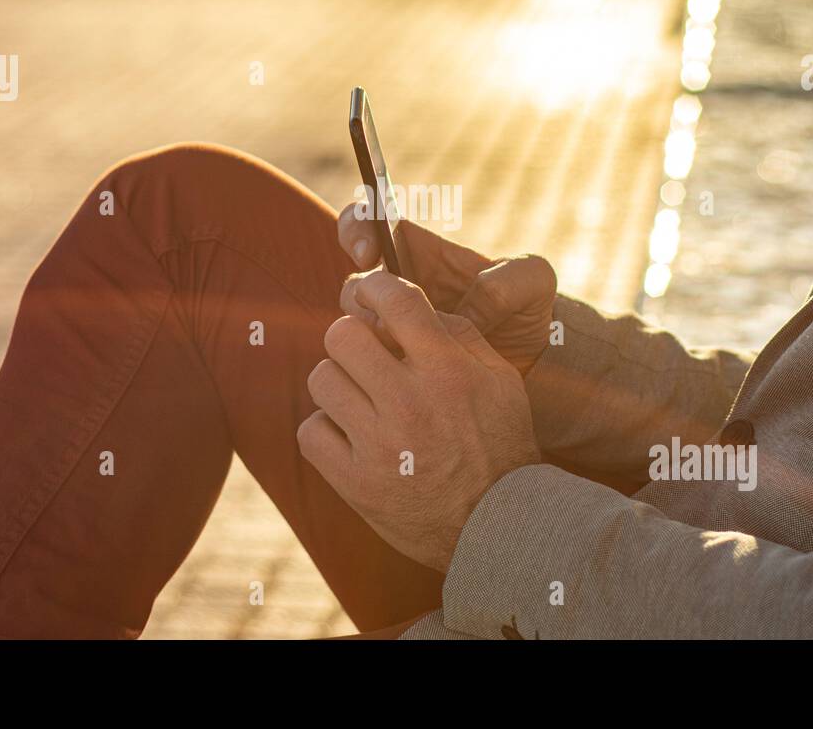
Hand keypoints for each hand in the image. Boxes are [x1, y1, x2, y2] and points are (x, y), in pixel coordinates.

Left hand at [299, 271, 540, 573]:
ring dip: (339, 383)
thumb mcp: (500, 379)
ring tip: (363, 399)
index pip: (394, 300)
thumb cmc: (501, 443)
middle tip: (366, 355)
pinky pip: (310, 431)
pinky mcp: (355, 483)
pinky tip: (353, 434)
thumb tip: (406, 303)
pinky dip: (327, 429)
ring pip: (321, 379)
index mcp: (447, 370)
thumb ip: (458, 334)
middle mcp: (409, 402)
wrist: (498, 526)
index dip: (374, 286)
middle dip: (352, 338)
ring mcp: (378, 445)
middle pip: (341, 334)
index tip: (370, 294)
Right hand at [336, 201, 556, 375]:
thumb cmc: (529, 311)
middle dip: (361, 298)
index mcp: (424, 252)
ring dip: (369, 337)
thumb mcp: (534, 283)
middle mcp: (401, 287)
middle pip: (355, 282)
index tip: (370, 253)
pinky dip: (374, 367)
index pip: (372, 221)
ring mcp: (397, 326)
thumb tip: (469, 306)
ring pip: (356, 324)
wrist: (532, 363)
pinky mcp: (399, 361)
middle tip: (386, 322)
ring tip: (404, 354)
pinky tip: (404, 377)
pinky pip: (368, 361)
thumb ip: (507, 281)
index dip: (358, 227)